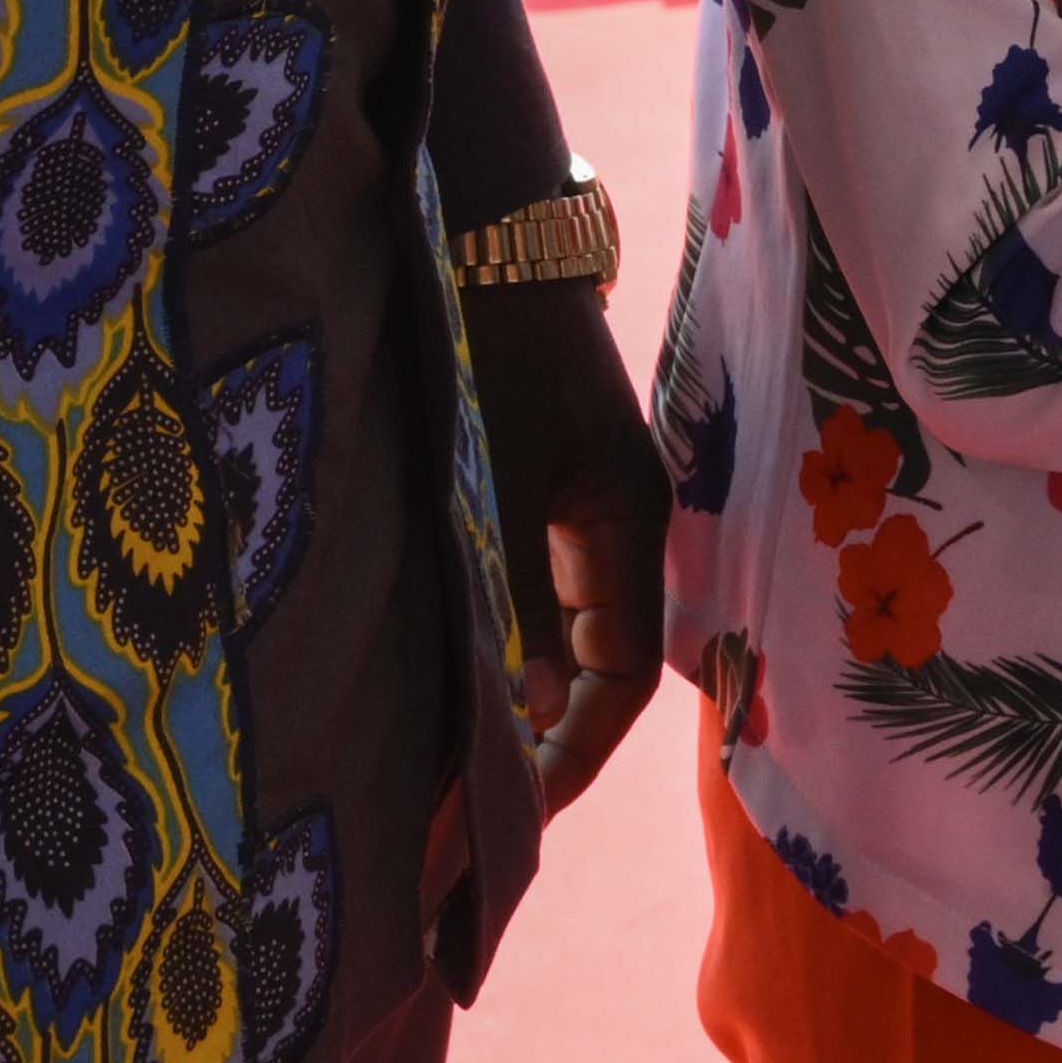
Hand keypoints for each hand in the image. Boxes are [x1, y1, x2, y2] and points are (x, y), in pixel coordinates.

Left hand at [464, 275, 673, 815]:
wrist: (479, 232)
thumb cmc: (484, 347)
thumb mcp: (488, 478)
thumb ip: (497, 593)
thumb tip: (499, 721)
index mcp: (627, 526)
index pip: (620, 679)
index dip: (569, 757)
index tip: (507, 820)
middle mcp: (614, 531)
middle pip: (591, 674)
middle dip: (536, 755)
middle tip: (462, 830)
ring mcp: (576, 514)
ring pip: (555, 644)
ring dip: (508, 712)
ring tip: (439, 782)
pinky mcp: (534, 496)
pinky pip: (526, 605)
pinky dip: (489, 660)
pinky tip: (434, 693)